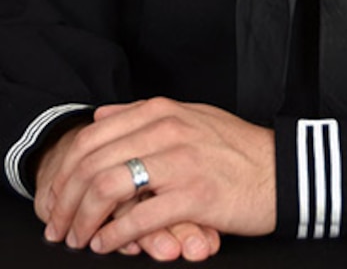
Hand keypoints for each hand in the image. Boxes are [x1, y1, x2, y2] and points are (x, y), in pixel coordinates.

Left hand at [41, 97, 275, 256]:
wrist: (281, 169)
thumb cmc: (235, 148)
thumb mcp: (190, 116)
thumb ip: (143, 114)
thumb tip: (100, 116)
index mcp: (163, 110)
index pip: (92, 136)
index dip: (65, 170)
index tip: (56, 196)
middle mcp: (167, 130)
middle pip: (92, 164)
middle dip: (65, 200)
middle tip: (57, 225)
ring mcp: (181, 162)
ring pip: (108, 189)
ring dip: (83, 220)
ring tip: (78, 238)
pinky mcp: (194, 196)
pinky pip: (138, 219)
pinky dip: (114, 237)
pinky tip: (107, 245)